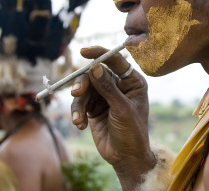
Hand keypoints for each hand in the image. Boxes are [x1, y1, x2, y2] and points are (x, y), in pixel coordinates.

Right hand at [71, 46, 154, 188]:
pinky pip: (80, 103)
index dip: (100, 53)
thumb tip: (94, 67)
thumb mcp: (122, 109)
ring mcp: (105, 96)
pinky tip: (79, 125)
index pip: (116, 61)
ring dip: (79, 103)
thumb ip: (108, 88)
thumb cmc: (132, 132)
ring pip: (85, 89)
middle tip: (76, 92)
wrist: (126, 157)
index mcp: (132, 81)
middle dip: (83, 83)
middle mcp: (119, 85)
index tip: (84, 51)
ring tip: (78, 119)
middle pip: (95, 74)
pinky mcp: (94, 107)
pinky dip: (77, 113)